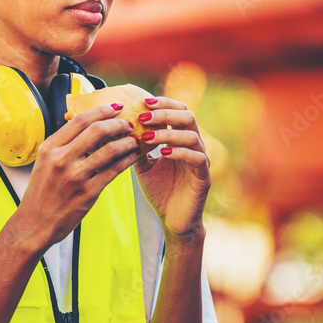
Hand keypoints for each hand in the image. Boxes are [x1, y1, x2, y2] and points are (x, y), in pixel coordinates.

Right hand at [13, 103, 140, 252]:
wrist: (35, 224)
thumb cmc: (42, 192)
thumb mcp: (45, 162)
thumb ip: (63, 144)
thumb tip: (87, 126)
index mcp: (50, 147)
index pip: (80, 120)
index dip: (101, 110)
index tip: (116, 107)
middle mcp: (61, 159)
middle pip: (97, 130)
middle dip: (118, 123)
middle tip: (128, 124)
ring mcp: (75, 176)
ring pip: (110, 149)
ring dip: (127, 142)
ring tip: (134, 140)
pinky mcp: (88, 192)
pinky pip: (114, 170)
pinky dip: (127, 160)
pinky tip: (133, 156)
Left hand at [133, 97, 210, 237]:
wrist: (173, 220)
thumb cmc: (160, 191)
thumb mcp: (143, 166)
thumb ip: (137, 147)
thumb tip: (119, 129)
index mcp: (180, 139)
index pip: (177, 111)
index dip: (163, 103)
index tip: (143, 102)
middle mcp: (194, 145)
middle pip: (187, 116)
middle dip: (165, 113)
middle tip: (144, 116)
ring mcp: (201, 159)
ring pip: (191, 135)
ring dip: (168, 132)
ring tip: (147, 136)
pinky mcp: (204, 176)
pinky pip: (197, 157)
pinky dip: (180, 152)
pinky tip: (163, 153)